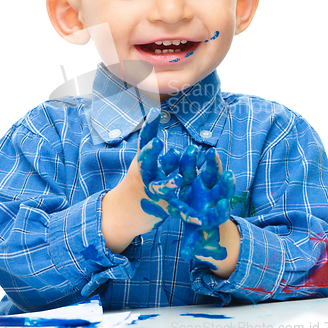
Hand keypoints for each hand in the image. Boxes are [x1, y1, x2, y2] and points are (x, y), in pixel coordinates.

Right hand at [137, 108, 203, 227]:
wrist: (126, 210)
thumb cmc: (140, 177)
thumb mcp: (142, 156)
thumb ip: (150, 135)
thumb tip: (156, 109)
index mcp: (143, 162)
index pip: (144, 142)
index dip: (149, 129)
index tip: (155, 113)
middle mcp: (145, 175)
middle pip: (146, 164)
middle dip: (150, 154)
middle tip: (157, 143)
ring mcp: (153, 192)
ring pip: (161, 187)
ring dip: (168, 183)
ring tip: (177, 179)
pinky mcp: (165, 208)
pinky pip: (178, 210)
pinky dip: (188, 214)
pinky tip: (200, 218)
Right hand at [179, 147, 235, 263]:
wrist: (197, 217)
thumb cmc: (198, 232)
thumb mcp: (195, 240)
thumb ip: (192, 245)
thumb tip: (186, 257)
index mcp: (213, 216)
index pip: (219, 214)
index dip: (221, 210)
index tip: (223, 206)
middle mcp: (214, 200)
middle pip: (223, 191)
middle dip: (226, 184)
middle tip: (229, 175)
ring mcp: (209, 187)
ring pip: (214, 175)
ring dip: (214, 165)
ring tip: (212, 153)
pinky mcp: (200, 178)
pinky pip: (202, 167)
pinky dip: (201, 160)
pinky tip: (198, 149)